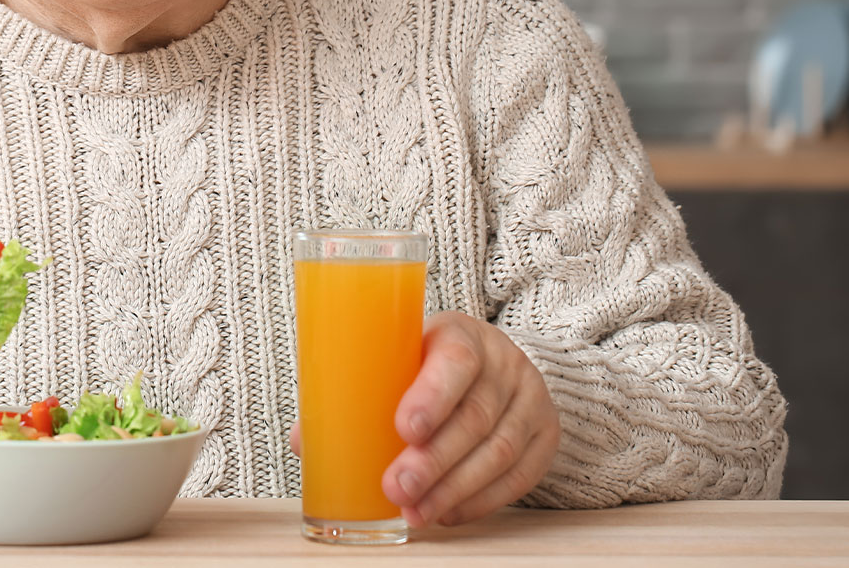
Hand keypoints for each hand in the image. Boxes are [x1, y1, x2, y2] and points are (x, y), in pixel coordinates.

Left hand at [286, 311, 558, 528]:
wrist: (495, 362)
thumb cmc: (428, 362)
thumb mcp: (398, 356)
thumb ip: (357, 391)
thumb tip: (303, 440)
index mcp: (460, 334)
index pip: (456, 361)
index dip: (432, 396)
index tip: (403, 429)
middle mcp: (503, 363)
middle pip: (474, 417)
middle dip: (434, 460)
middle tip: (396, 488)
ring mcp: (530, 400)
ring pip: (498, 452)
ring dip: (453, 489)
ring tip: (415, 512)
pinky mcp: (546, 435)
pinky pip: (519, 477)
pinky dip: (480, 501)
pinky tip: (447, 514)